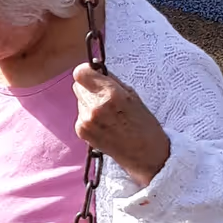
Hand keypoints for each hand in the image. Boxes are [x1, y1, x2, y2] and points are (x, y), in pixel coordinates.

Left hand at [73, 64, 171, 186]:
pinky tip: (103, 124)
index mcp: (111, 94)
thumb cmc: (142, 124)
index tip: (93, 75)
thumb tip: (96, 68)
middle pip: (77, 85)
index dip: (87, 72)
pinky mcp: (81, 131)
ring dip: (89, 102)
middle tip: (104, 96)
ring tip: (107, 113)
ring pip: (79, 99)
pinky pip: (80, 114)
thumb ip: (112, 81)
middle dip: (89, 87)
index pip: (80, 73)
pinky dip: (88, 116)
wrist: (144, 154)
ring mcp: (86, 120)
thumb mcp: (132, 95)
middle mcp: (95, 107)